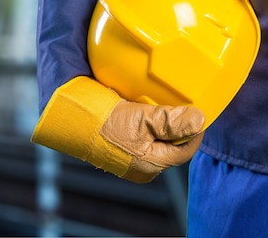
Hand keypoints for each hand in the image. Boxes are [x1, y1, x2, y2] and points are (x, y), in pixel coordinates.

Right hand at [31, 76, 203, 182]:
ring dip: (162, 121)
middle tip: (181, 104)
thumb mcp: (141, 119)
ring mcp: (130, 157)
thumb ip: (171, 120)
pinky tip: (143, 106)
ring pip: (157, 138)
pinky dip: (147, 121)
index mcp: (151, 164)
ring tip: (162, 103)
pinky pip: (142, 134)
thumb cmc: (103, 124)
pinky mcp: (120, 146)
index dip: (195, 130)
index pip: (185, 149)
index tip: (199, 111)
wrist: (69, 119)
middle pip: (172, 144)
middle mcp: (142, 165)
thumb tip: (199, 119)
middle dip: (178, 125)